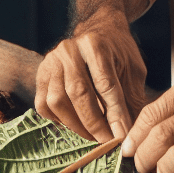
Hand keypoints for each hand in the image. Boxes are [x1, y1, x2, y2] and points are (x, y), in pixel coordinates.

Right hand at [35, 7, 147, 142]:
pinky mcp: (41, 74)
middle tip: (106, 142)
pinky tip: (75, 125)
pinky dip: (58, 120)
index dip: (114, 113)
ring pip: (57, 101)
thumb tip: (128, 134)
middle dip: (93, 123)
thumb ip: (131, 99)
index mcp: (95, 45)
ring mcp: (51, 61)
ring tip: (92, 137)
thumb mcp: (133, 70)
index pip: (104, 84)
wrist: (98, 30)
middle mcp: (69, 50)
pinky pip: (44, 105)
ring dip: (75, 125)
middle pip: (78, 93)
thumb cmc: (118, 53)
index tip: (122, 136)